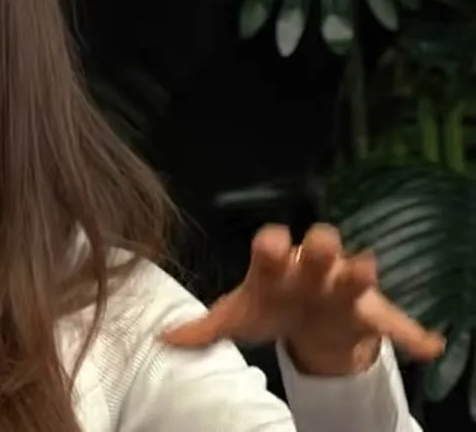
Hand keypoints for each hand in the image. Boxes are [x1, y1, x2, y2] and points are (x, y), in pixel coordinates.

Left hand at [162, 223, 445, 375]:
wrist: (308, 320)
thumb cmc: (270, 306)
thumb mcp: (238, 317)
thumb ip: (204, 328)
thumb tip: (162, 340)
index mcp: (277, 266)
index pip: (272, 247)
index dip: (272, 245)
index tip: (270, 244)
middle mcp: (312, 267)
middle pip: (320, 248)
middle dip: (321, 247)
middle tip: (322, 246)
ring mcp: (343, 287)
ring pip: (357, 273)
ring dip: (361, 271)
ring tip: (366, 270)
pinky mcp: (370, 312)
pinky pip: (396, 323)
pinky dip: (414, 335)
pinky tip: (429, 346)